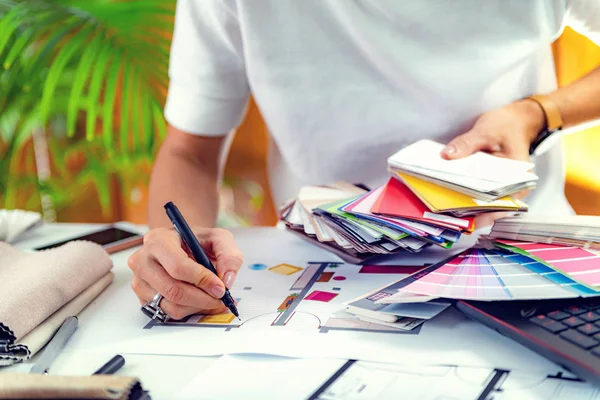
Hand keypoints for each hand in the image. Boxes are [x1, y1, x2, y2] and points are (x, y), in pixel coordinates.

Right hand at [128, 227, 242, 319]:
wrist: (182, 244)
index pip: (178, 266)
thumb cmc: (196, 241)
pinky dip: (189, 311)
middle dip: (202, 298)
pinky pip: (167, 313)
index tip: (221, 287)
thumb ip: (229, 255)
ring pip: (170, 305)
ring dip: (197, 307)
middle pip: (173, 290)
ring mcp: (140, 280)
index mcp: (158, 240)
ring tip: (214, 300)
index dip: (202, 280)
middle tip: (221, 299)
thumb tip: (227, 279)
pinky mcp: (142, 297)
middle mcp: (143, 260)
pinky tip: (200, 302)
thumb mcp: (219, 238)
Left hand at [440, 99, 545, 227]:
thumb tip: (446, 155)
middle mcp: (510, 189)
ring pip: (479, 204)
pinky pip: (473, 194)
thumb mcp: (486, 132)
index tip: (460, 214)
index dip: (481, 213)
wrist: (513, 121)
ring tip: (439, 207)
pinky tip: (443, 194)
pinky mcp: (486, 185)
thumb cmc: (506, 127)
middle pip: (487, 207)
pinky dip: (460, 195)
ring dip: (461, 205)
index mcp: (518, 180)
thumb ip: (467, 143)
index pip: (500, 204)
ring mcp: (497, 189)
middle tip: (442, 212)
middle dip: (466, 211)